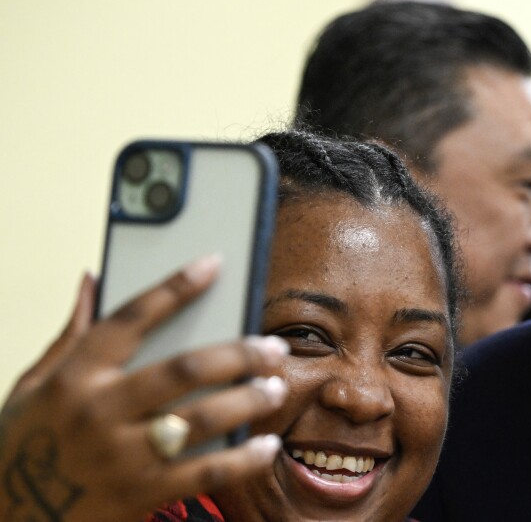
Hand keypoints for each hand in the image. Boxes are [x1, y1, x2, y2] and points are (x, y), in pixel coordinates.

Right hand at [0, 256, 287, 521]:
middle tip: (271, 348)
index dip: (174, 287)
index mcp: (74, 377)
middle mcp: (99, 412)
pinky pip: (204, 474)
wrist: (11, 520)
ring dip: (249, 400)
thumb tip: (92, 278)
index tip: (213, 263)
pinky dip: (242, 459)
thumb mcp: (32, 387)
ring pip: (202, 419)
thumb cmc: (23, 446)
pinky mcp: (140, 495)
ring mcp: (121, 456)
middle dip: (238, 354)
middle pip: (184, 369)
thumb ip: (70, 334)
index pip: (131, 318)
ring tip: (276, 388)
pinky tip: (265, 445)